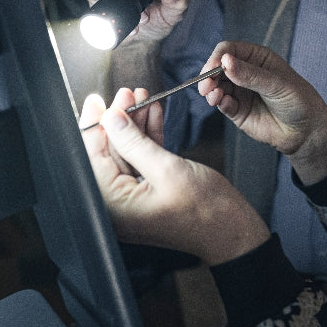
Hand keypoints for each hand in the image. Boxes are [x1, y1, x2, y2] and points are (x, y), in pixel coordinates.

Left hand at [81, 88, 269, 265]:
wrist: (234, 232)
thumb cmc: (207, 212)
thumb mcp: (167, 169)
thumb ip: (135, 143)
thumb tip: (112, 119)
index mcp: (116, 206)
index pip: (92, 158)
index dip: (95, 125)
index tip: (97, 101)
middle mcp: (120, 205)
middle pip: (109, 154)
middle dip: (118, 120)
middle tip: (126, 95)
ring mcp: (135, 199)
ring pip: (127, 153)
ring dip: (134, 124)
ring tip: (141, 98)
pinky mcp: (150, 192)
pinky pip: (142, 160)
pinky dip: (147, 137)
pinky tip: (151, 114)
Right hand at [196, 41, 326, 185]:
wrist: (306, 132)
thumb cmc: (298, 101)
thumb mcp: (277, 84)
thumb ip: (250, 75)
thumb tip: (226, 61)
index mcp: (257, 57)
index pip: (229, 50)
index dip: (218, 57)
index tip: (212, 68)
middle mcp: (245, 72)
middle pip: (218, 67)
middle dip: (209, 75)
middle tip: (206, 85)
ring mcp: (240, 91)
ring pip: (216, 86)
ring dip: (211, 90)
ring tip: (213, 96)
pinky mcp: (237, 110)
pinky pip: (222, 103)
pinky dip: (218, 102)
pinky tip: (223, 103)